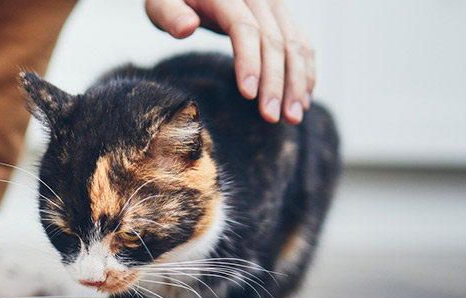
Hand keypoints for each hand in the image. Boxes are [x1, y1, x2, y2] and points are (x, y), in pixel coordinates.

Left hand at [145, 0, 314, 123]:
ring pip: (295, 45)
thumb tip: (187, 27)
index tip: (248, 95)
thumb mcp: (161, 2)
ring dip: (296, 83)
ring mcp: (274, 7)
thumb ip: (170, 14)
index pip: (245, 28)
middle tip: (271, 117)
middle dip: (276, 82)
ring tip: (292, 118)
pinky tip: (301, 100)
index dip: (249, 61)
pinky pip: (301, 44)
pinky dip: (305, 73)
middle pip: (274, 41)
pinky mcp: (282, 18)